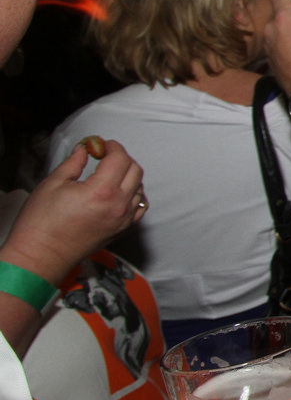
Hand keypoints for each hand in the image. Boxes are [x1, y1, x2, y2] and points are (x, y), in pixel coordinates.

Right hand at [0, 139, 144, 283]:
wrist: (41, 255)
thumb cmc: (41, 224)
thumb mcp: (52, 184)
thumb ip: (73, 163)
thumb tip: (84, 149)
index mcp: (102, 191)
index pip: (120, 158)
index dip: (112, 146)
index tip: (101, 144)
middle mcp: (119, 204)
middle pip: (135, 170)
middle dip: (122, 158)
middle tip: (105, 155)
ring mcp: (123, 219)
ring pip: (140, 187)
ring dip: (129, 175)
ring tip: (110, 173)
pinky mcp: (122, 230)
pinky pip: (140, 207)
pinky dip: (135, 194)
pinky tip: (121, 191)